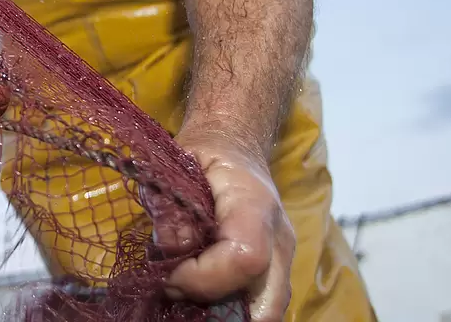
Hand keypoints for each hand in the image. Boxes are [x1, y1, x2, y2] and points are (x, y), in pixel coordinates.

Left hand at [164, 129, 294, 321]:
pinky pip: (259, 306)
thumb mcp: (176, 167)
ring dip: (222, 310)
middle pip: (267, 302)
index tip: (167, 274)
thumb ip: (169, 208)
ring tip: (186, 286)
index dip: (202, 277)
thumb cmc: (205, 154)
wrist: (236, 146)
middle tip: (177, 289)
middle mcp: (279, 238)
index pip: (246, 258)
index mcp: (255, 204)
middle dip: (216, 308)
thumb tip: (170, 251)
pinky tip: (199, 290)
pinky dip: (229, 308)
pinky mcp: (276, 272)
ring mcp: (283, 259)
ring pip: (266, 311)